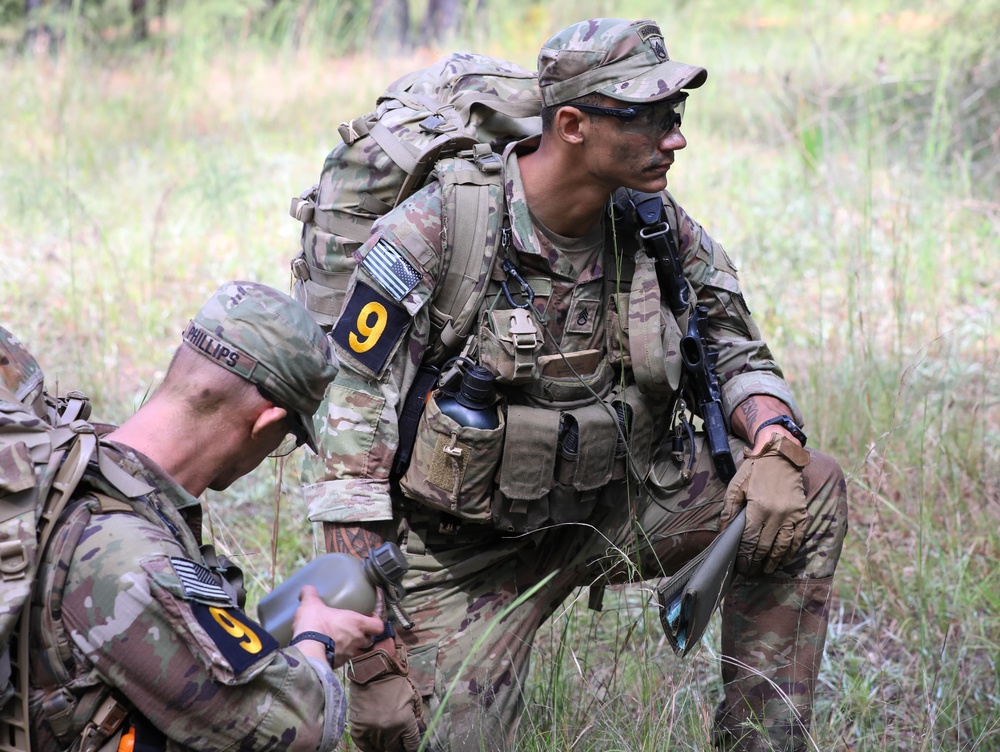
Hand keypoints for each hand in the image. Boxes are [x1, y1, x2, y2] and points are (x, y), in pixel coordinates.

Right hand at [291, 586, 384, 667]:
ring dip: (352, 647)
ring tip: (342, 641)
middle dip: (364, 635)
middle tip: (354, 629)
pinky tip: (329, 651)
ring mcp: (349, 654)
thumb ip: (310, 594)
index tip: (370, 617)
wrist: (307, 650)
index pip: (378, 625)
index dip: (376, 622)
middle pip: (369, 639)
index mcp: (357, 623)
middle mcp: (357, 639)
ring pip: (357, 651)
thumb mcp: (311, 604)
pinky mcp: (339, 664)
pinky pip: (343, 660)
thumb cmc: (315, 624)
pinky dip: (339, 656)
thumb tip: (307, 588)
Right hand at [349, 638, 424, 751]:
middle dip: (398, 746)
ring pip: (380, 748)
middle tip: (398, 742)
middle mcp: (388, 729)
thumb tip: (418, 733)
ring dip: (385, 745)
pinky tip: (374, 744)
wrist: (372, 670)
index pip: (411, 745)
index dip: (412, 747)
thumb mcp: (413, 697)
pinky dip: (370, 747)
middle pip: (395, 748)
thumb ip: (417, 717)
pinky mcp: (358, 728)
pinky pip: (364, 746)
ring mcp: (372, 729)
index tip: (410, 746)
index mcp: (404, 721)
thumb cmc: (394, 681)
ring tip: (387, 740)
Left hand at [721, 433, 810, 573]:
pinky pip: (797, 538)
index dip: (744, 554)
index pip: (750, 538)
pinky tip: (784, 558)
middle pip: (765, 545)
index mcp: (759, 507)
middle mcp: (777, 514)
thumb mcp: (736, 485)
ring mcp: (791, 515)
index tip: (740, 564)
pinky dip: (791, 550)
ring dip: (774, 560)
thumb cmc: (755, 470)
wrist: (781, 455)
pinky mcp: (802, 514)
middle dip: (756, 560)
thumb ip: (729, 509)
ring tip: (766, 569)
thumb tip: (722, 531)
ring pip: (782, 545)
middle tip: (749, 570)